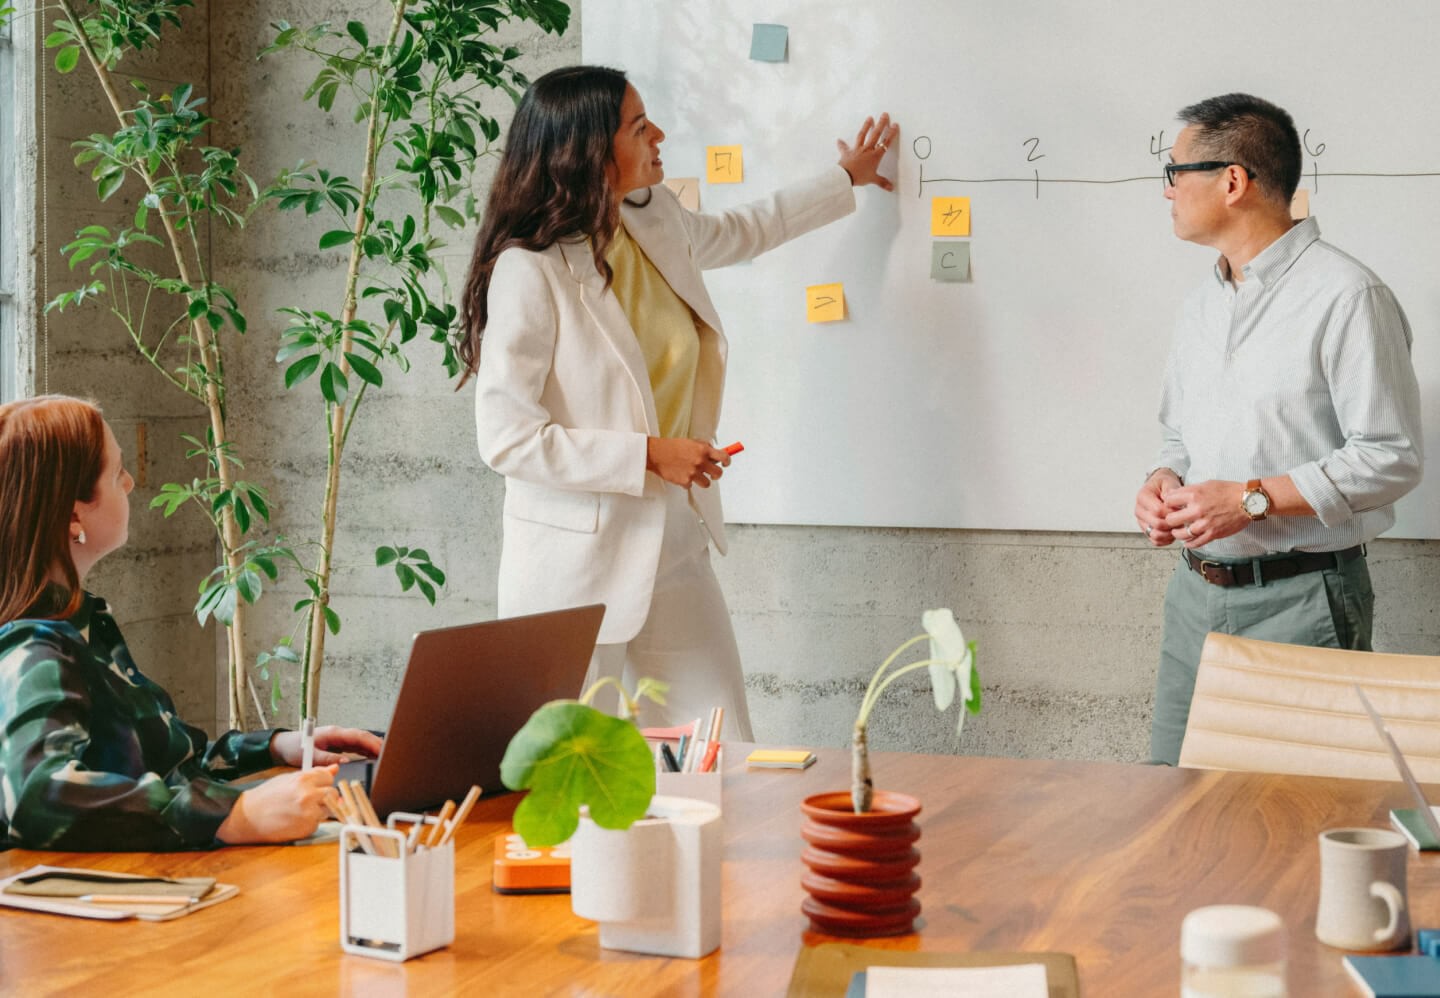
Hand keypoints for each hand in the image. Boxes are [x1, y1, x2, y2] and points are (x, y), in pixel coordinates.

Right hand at [216, 765, 337, 843]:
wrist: (247, 817)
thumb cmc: (266, 797)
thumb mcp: (288, 779)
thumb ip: (313, 774)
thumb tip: (335, 769)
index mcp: (304, 779)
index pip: (329, 777)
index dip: (324, 782)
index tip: (317, 786)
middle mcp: (309, 795)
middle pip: (333, 794)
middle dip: (325, 797)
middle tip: (309, 800)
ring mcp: (309, 813)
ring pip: (328, 810)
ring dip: (320, 810)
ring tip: (300, 810)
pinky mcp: (307, 828)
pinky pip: (318, 823)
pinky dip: (311, 822)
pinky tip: (296, 820)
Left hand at [271, 725, 381, 767]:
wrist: (284, 745)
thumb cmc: (295, 748)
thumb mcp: (309, 755)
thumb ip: (327, 759)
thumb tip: (345, 762)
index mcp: (334, 733)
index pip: (358, 736)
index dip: (371, 742)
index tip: (382, 750)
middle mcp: (338, 734)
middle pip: (362, 737)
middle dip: (377, 744)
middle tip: (389, 754)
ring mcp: (339, 739)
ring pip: (360, 741)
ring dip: (372, 747)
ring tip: (385, 756)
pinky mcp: (337, 745)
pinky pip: (355, 746)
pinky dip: (365, 750)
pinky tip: (372, 756)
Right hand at [646, 437, 729, 488]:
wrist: (656, 454)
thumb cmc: (671, 446)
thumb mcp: (691, 442)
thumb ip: (703, 447)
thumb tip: (714, 453)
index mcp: (703, 450)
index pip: (724, 457)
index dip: (727, 462)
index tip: (726, 464)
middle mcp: (700, 461)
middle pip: (718, 473)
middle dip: (716, 474)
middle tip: (712, 474)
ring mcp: (693, 472)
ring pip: (707, 483)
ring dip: (702, 480)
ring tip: (694, 475)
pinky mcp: (685, 481)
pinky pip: (691, 485)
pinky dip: (687, 482)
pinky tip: (681, 475)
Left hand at [836, 113, 897, 190]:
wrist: (846, 177)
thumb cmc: (860, 177)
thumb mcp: (873, 179)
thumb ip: (882, 182)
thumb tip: (891, 188)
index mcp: (875, 156)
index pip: (885, 143)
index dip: (891, 134)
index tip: (895, 125)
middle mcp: (867, 150)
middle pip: (875, 134)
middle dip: (881, 124)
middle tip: (884, 114)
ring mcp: (857, 149)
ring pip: (862, 135)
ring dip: (866, 126)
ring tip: (869, 118)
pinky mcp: (847, 153)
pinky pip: (844, 147)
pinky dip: (841, 144)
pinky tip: (839, 140)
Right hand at [1135, 469, 1181, 546]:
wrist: (1159, 489)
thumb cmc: (1164, 485)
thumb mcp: (1168, 482)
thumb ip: (1169, 490)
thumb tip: (1169, 500)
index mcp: (1142, 497)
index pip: (1157, 510)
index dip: (1171, 512)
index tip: (1179, 508)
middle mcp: (1139, 510)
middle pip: (1156, 524)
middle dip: (1172, 523)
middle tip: (1182, 518)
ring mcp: (1141, 522)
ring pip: (1155, 535)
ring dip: (1170, 533)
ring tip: (1178, 525)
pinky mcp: (1146, 530)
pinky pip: (1156, 541)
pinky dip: (1166, 540)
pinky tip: (1173, 532)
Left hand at [1162, 479, 1249, 548]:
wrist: (1248, 501)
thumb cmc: (1227, 491)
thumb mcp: (1206, 484)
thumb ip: (1188, 491)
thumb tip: (1172, 496)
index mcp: (1194, 495)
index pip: (1168, 501)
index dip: (1167, 504)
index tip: (1170, 507)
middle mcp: (1197, 510)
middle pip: (1171, 520)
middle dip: (1169, 520)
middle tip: (1172, 521)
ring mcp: (1205, 523)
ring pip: (1181, 534)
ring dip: (1177, 533)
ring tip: (1178, 531)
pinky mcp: (1213, 534)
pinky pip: (1195, 543)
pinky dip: (1189, 543)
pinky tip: (1187, 541)